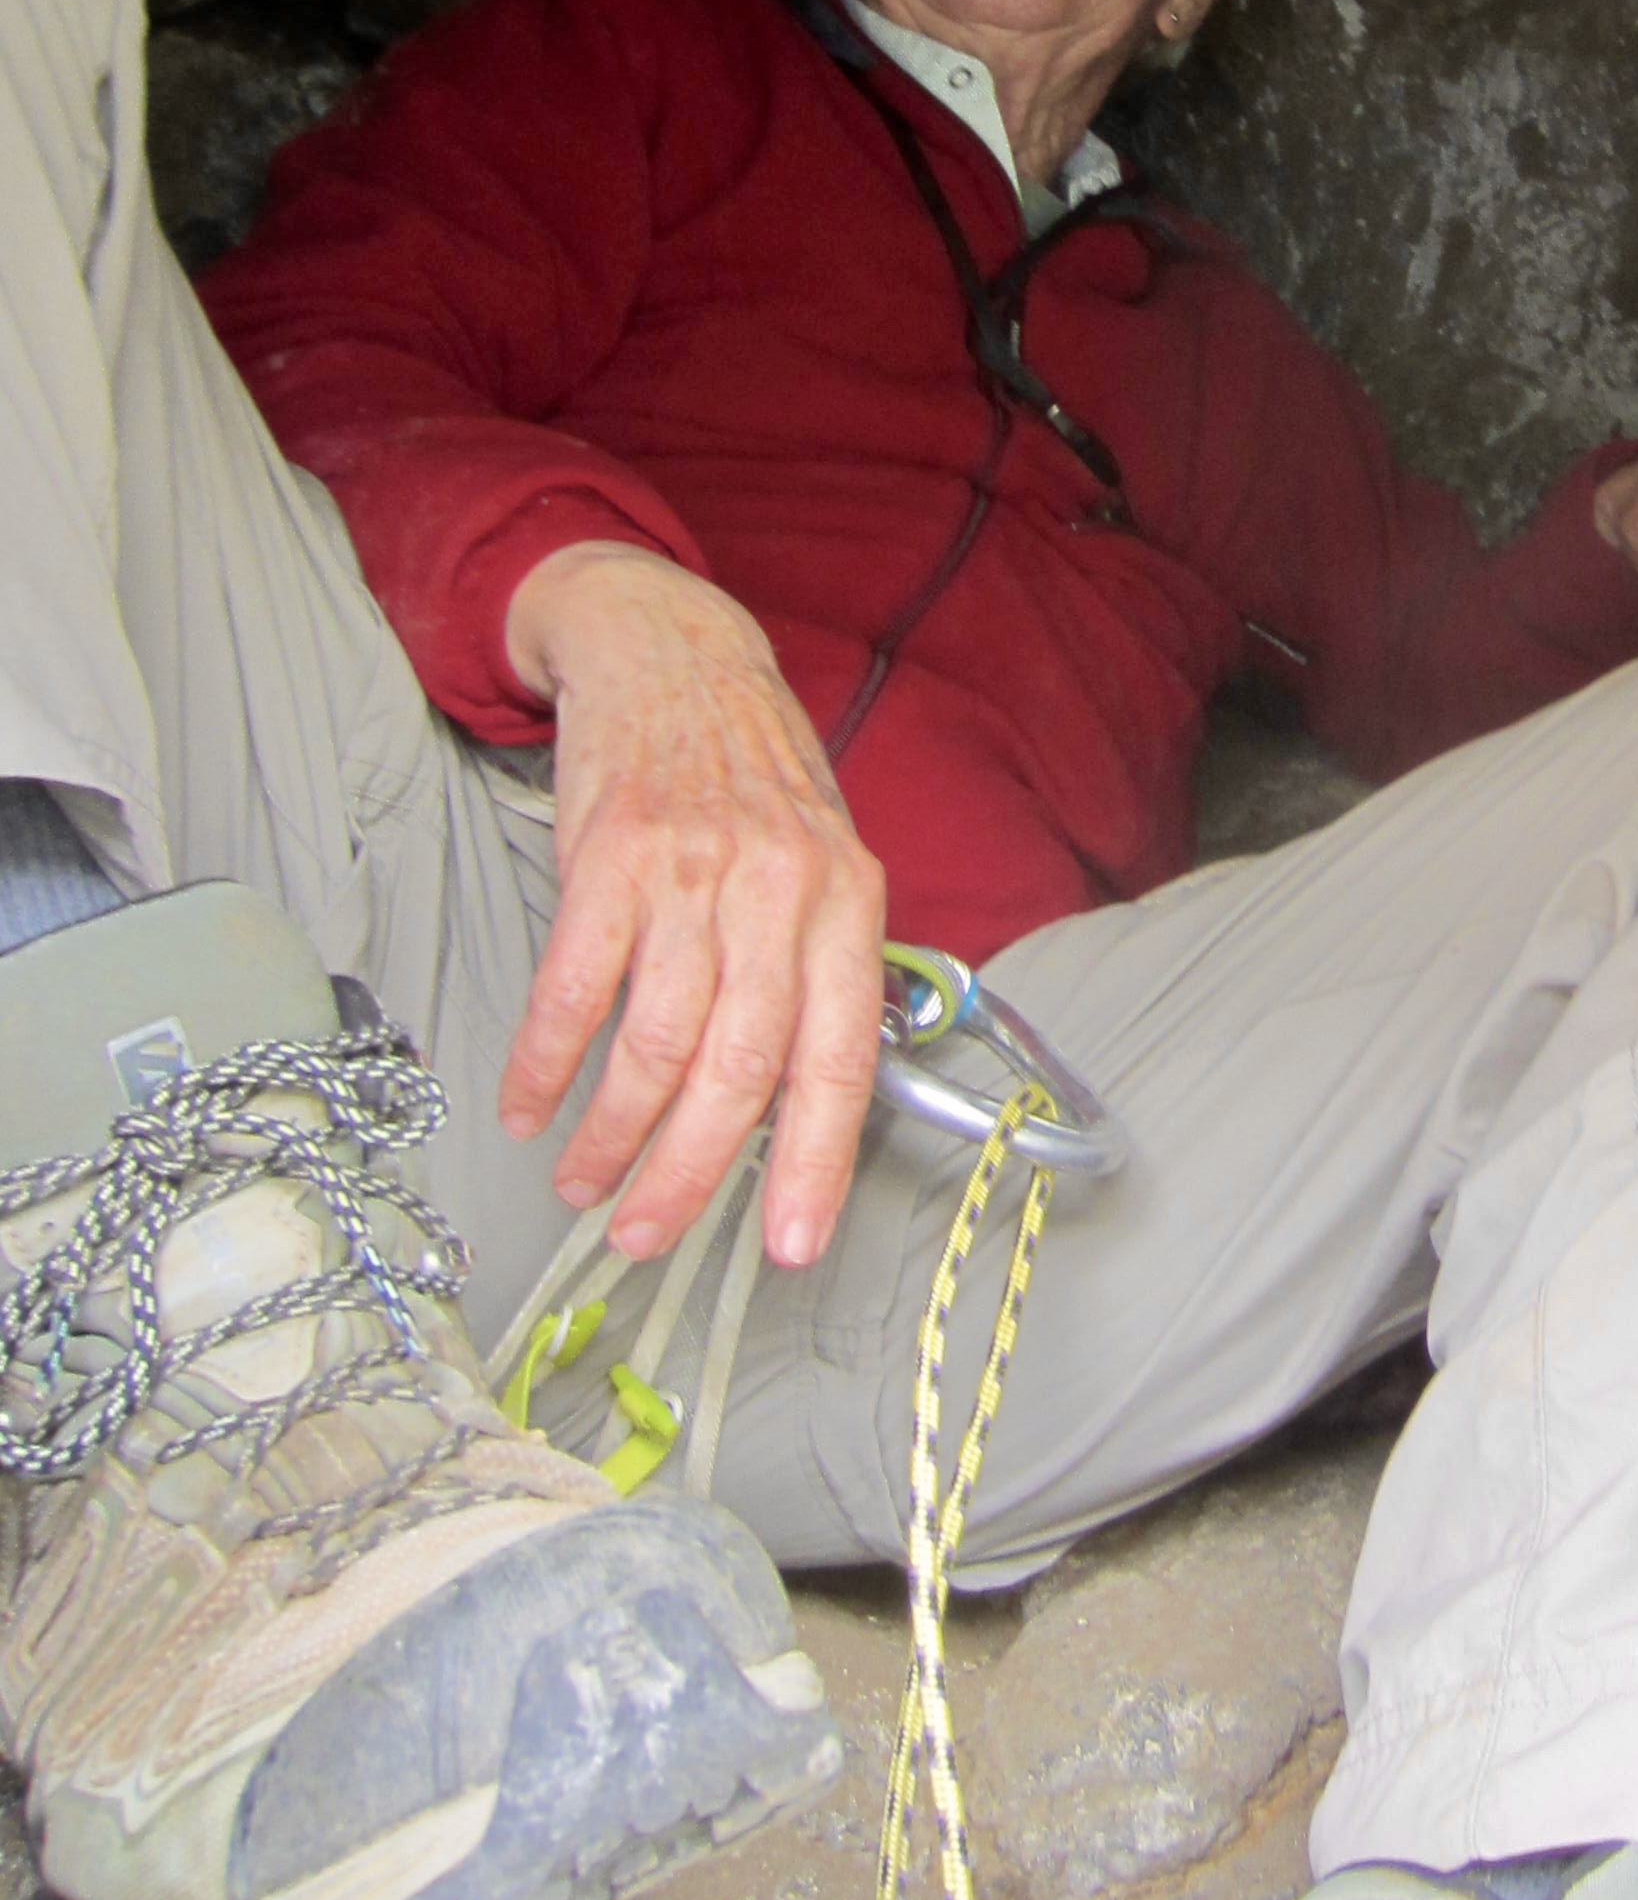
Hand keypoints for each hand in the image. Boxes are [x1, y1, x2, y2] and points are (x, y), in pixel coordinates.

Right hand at [496, 542, 885, 1271]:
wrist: (673, 651)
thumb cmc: (754, 776)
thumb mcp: (822, 860)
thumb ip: (816, 969)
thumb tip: (799, 1108)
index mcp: (847, 902)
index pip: (839, 1058)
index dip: (816, 1162)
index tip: (790, 1248)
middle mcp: (779, 889)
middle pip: (739, 1067)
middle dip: (690, 1174)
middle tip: (647, 1237)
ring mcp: (692, 870)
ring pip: (656, 1042)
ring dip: (613, 1134)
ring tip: (586, 1185)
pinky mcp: (610, 855)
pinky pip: (575, 987)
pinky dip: (547, 1063)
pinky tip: (529, 1109)